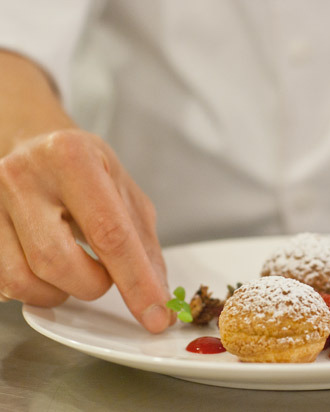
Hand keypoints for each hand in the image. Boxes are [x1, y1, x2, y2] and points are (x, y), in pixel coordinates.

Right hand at [0, 129, 172, 332]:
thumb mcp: (124, 190)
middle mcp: (23, 177)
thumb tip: (159, 300)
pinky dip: (32, 289)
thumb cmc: (83, 167)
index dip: (136, 281)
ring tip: (75, 267)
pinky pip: (1, 284)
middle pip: (57, 262)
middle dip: (93, 285)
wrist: (32, 144)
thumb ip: (144, 245)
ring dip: (60, 291)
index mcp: (72, 159)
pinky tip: (46, 268)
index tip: (156, 316)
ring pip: (23, 280)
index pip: (109, 233)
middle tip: (105, 273)